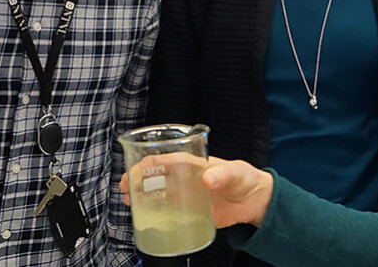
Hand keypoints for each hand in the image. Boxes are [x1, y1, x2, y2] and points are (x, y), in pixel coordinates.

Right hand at [119, 155, 273, 227]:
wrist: (253, 202)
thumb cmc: (244, 179)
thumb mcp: (236, 173)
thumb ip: (224, 174)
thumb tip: (209, 178)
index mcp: (191, 163)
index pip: (163, 159)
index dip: (146, 164)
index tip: (133, 171)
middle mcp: (183, 178)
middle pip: (154, 176)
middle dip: (135, 180)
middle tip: (124, 188)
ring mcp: (184, 196)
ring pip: (156, 194)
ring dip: (140, 197)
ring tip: (128, 202)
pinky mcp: (188, 212)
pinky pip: (166, 213)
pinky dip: (154, 215)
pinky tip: (145, 219)